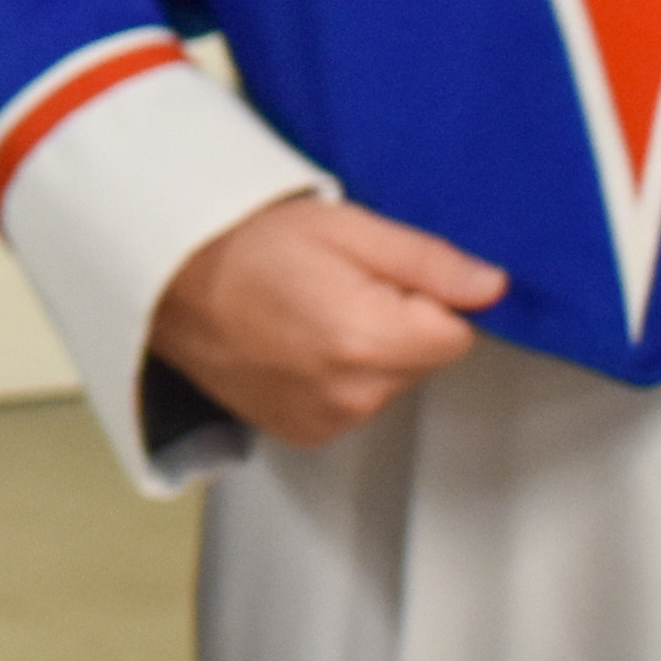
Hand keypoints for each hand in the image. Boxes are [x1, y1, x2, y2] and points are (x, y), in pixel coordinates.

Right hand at [147, 190, 508, 448]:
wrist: (168, 279)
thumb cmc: (248, 243)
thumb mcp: (348, 227)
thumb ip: (429, 262)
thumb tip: (492, 288)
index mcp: (368, 340)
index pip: (458, 333)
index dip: (428, 297)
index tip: (382, 276)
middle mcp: (351, 395)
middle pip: (423, 361)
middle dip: (399, 325)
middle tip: (339, 285)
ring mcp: (325, 421)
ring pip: (389, 384)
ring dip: (368, 354)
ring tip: (311, 311)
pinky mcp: (303, 434)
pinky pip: (354, 405)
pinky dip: (338, 379)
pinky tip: (298, 344)